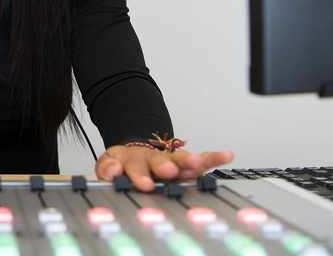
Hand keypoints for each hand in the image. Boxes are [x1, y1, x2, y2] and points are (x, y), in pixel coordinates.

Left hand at [95, 144, 233, 190]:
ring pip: (180, 158)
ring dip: (188, 160)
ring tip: (196, 162)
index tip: (138, 181)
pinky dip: (213, 157)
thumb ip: (107, 169)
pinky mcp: (185, 162)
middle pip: (158, 160)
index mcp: (131, 160)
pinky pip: (201, 159)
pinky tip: (226, 155)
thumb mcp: (108, 165)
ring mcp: (170, 159)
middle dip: (163, 165)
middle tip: (168, 170)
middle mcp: (153, 158)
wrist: (135, 151)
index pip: (131, 166)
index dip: (136, 174)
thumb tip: (112, 171)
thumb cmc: (124, 163)